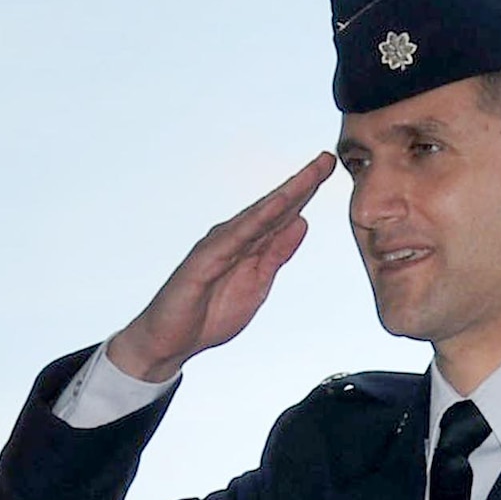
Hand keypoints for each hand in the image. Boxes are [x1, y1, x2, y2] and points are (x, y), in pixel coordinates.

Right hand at [108, 152, 336, 382]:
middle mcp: (234, 237)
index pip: (282, 215)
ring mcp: (219, 245)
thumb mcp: (258, 284)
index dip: (306, 193)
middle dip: (301, 183)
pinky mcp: (205, 260)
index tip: (330, 170)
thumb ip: (277, 254)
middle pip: (273, 207)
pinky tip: (278, 206)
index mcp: (249, 245)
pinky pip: (235, 236)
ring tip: (309, 174)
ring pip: (257, 215)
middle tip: (327, 159)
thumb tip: (301, 223)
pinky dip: (258, 220)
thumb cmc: (209, 314)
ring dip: (284, 194)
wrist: (171, 341)